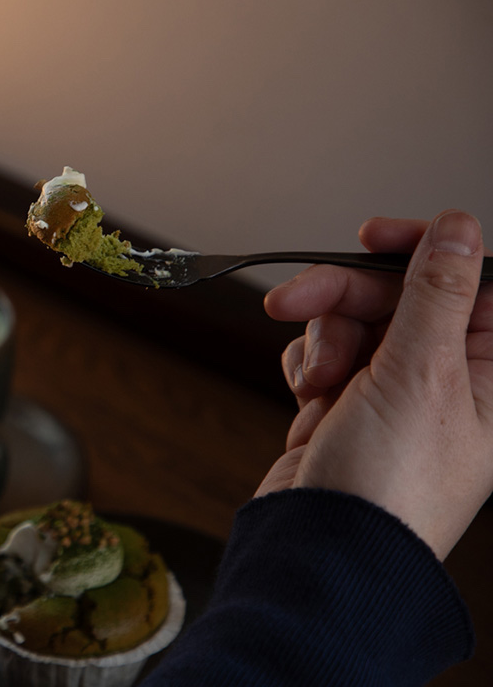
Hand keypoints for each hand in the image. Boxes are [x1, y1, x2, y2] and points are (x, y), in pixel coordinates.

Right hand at [256, 210, 492, 559]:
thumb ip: (438, 293)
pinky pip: (327, 352)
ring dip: (325, 338)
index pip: (474, 282)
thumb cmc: (386, 487)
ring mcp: (400, 392)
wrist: (321, 546)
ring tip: (318, 380)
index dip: (425, 251)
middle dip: (347, 296)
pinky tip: (311, 399)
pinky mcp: (353, 403)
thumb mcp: (419, 374)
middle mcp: (453, 379)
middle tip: (300, 300)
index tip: (374, 238)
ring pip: (356, 319)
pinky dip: (309, 367)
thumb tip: (459, 229)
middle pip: (402, 294)